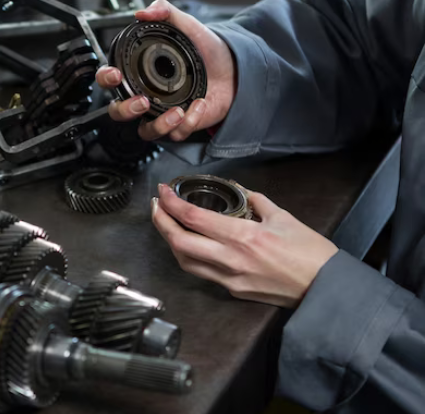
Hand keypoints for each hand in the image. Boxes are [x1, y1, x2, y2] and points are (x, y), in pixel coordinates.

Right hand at [97, 0, 236, 141]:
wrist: (235, 68)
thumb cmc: (206, 50)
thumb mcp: (186, 25)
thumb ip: (164, 12)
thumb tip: (143, 12)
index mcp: (139, 73)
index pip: (110, 80)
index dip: (106, 78)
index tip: (116, 74)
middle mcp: (146, 95)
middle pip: (118, 112)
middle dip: (126, 110)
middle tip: (142, 101)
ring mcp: (162, 113)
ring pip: (146, 131)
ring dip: (158, 125)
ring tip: (177, 112)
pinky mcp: (181, 126)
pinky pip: (176, 134)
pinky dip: (189, 122)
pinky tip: (200, 105)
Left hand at [151, 184, 337, 307]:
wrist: (325, 288)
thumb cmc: (310, 253)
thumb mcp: (283, 217)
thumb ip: (256, 201)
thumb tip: (239, 190)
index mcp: (243, 237)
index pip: (193, 218)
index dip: (172, 203)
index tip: (163, 191)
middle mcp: (231, 259)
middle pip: (179, 242)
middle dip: (160, 222)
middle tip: (156, 206)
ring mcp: (230, 278)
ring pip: (185, 261)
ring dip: (170, 242)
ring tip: (167, 224)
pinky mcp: (233, 290)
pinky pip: (202, 273)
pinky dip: (189, 257)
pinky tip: (188, 244)